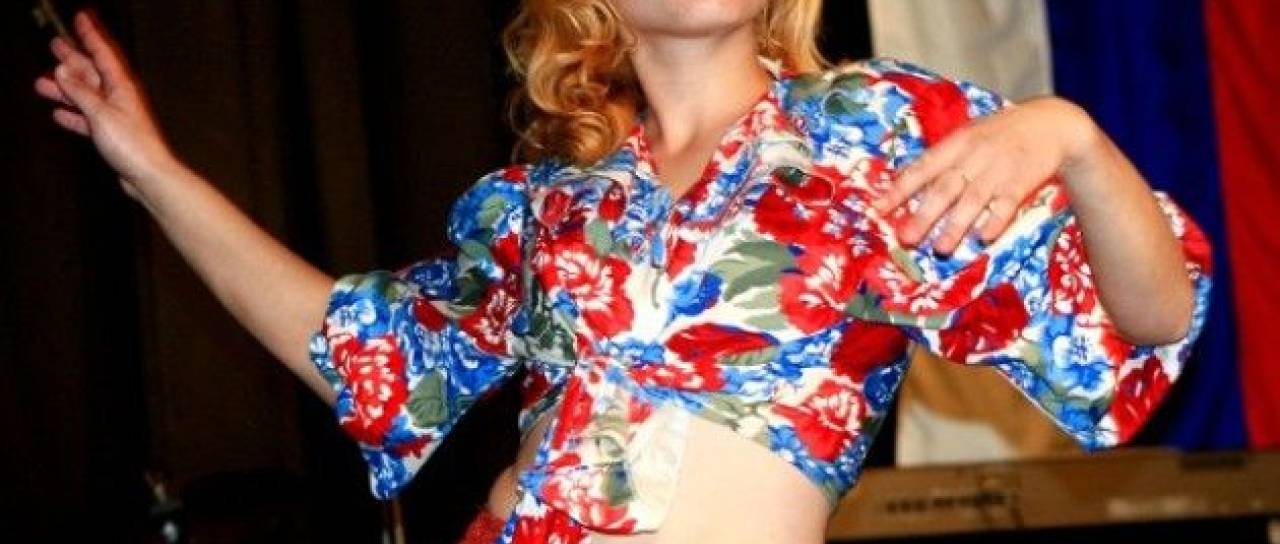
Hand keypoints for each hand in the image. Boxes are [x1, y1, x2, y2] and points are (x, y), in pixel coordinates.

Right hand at [33, 10, 178, 200]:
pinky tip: (58, 115)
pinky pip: (88, 120)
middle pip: (92, 73)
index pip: (103, 53)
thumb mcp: (101, 113)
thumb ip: (80, 92)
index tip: (81, 19)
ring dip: (64, 89)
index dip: (91, 35)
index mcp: (121, 86)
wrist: (148, 176)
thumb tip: (63, 71)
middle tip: (55, 45)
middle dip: (73, 59)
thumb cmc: (132, 145)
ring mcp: (116, 116)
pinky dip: (73, 116)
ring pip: (85, 97)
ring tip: (41, 82)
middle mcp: (119, 98)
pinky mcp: (112, 135)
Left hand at [870, 96, 1098, 254]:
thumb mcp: (970, 135)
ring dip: (956, 226)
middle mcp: (975, 154)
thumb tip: (905, 186)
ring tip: (941, 249)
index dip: (899, 189)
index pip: (922, 167)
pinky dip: (994, 221)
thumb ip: (943, 159)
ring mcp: (999, 168)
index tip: (878, 210)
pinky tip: (982, 238)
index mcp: (956, 142)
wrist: (1052, 123)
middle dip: (924, 214)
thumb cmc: (1001, 134)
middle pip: (945, 187)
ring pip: (973, 199)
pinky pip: (1006, 204)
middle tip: (906, 238)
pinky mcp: (1022, 180)